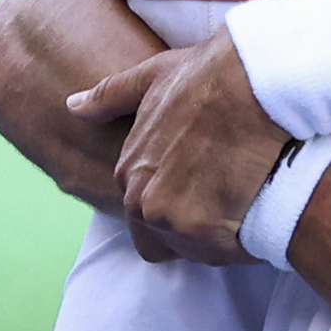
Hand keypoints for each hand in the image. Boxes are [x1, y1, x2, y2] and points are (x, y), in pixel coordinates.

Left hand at [66, 33, 289, 264]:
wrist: (256, 84)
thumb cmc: (210, 76)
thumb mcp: (154, 77)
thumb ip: (110, 97)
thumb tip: (73, 105)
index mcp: (130, 171)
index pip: (144, 209)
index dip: (177, 198)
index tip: (205, 181)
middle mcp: (141, 202)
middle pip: (164, 237)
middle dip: (193, 222)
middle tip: (227, 194)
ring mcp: (171, 221)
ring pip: (193, 250)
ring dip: (215, 235)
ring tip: (244, 200)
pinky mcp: (204, 235)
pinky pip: (221, 255)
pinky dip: (238, 241)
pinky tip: (255, 209)